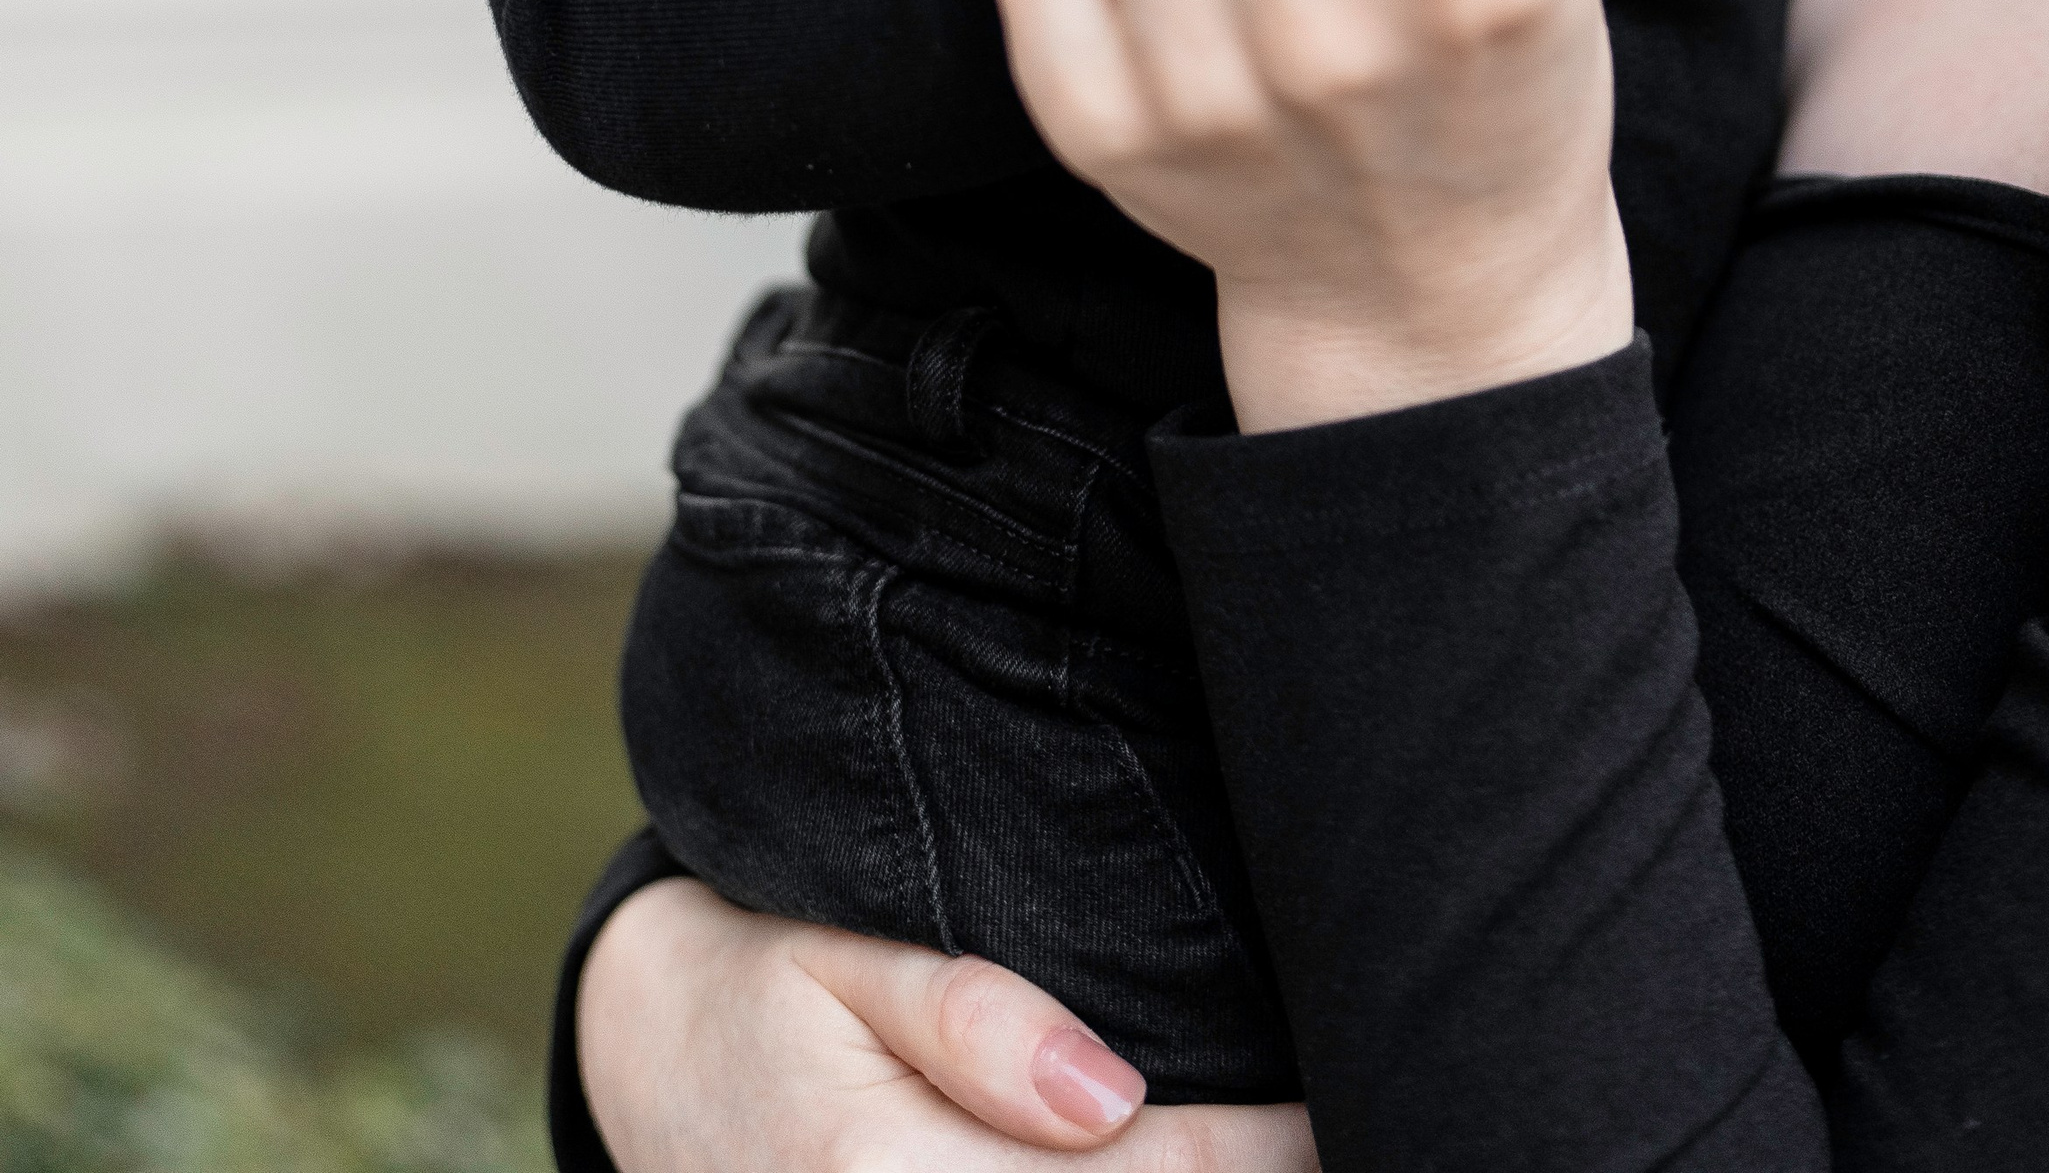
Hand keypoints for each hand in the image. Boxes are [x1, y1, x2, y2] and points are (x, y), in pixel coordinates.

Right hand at [577, 876, 1316, 1172]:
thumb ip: (971, 1017)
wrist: (654, 1053)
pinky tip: (1190, 1172)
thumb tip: (1109, 1097)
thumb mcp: (845, 949)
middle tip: (1344, 1130)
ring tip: (1288, 1147)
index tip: (1333, 1108)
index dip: (1255, 1152)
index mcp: (881, 1172)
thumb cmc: (766, 970)